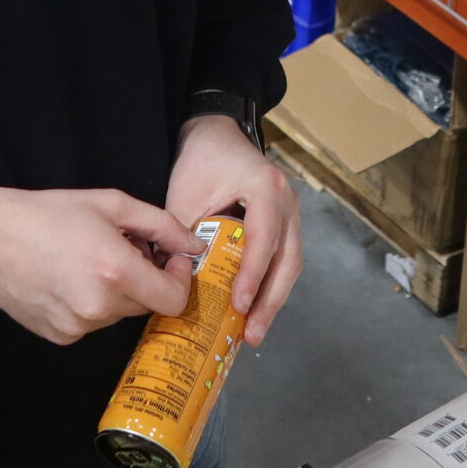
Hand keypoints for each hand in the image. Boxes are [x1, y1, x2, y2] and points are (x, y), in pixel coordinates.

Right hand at [0, 187, 195, 346]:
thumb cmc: (48, 214)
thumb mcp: (111, 204)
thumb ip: (161, 225)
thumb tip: (194, 245)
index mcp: (116, 273)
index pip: (174, 300)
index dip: (179, 279)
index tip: (168, 259)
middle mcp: (100, 307)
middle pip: (148, 304)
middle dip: (145, 278)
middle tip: (122, 249)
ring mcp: (78, 326)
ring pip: (120, 313)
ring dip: (118, 291)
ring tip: (91, 261)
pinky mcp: (61, 336)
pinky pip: (94, 323)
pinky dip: (93, 303)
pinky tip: (71, 279)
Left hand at [165, 114, 302, 345]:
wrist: (216, 134)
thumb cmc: (201, 162)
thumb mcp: (185, 196)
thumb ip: (183, 237)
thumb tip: (175, 283)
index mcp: (265, 189)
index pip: (263, 239)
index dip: (252, 275)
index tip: (238, 306)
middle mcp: (287, 202)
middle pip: (288, 260)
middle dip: (270, 301)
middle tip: (252, 334)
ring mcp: (291, 213)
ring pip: (291, 264)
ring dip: (274, 299)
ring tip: (254, 331)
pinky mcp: (285, 223)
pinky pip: (284, 259)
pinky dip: (271, 286)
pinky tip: (256, 309)